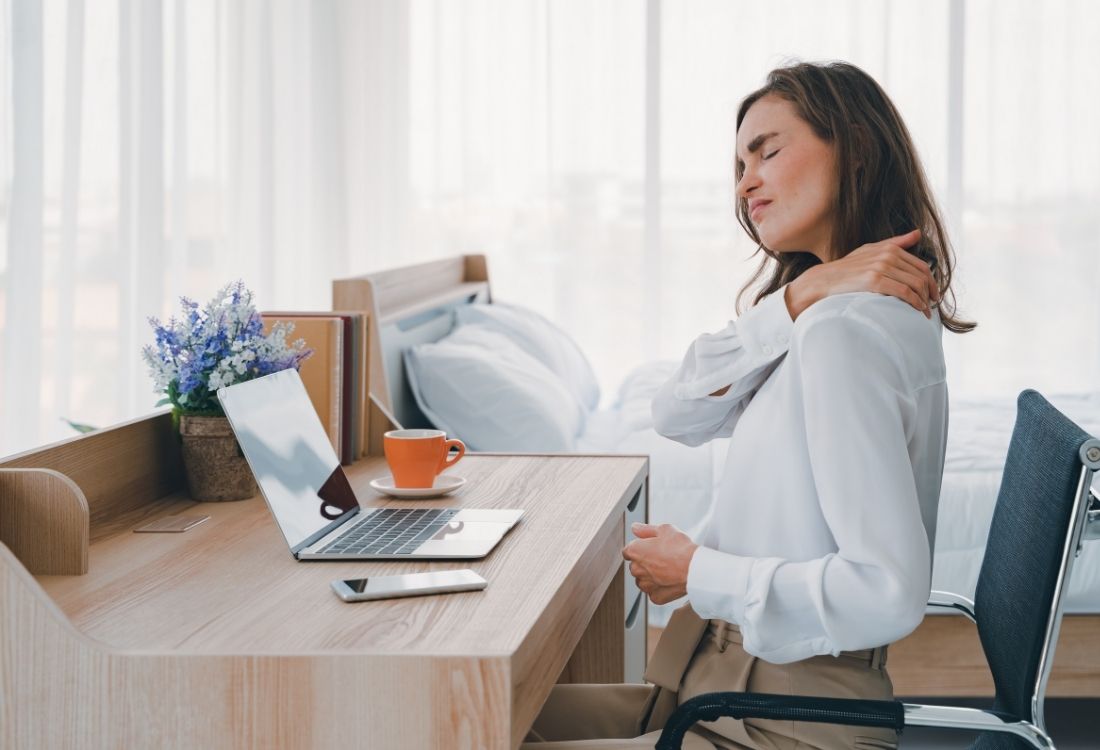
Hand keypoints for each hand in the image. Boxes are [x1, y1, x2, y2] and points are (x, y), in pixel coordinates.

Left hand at [622, 522, 697, 604]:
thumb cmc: (681, 549)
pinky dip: (660, 587)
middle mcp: (636, 569)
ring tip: (667, 569)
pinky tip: (670, 580)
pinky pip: (653, 591)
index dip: (640, 548)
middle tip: (662, 557)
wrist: (695, 569)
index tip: (650, 548)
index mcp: (635, 551)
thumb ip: (646, 529)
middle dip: (645, 562)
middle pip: (635, 566)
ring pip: (643, 580)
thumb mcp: (664, 530)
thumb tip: (635, 528)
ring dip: (651, 576)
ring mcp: (645, 584)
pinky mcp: (655, 596)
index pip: (628, 551)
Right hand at [785, 229, 938, 319]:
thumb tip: (917, 234)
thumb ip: (895, 243)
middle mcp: (888, 255)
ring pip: (915, 285)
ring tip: (923, 313)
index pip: (921, 266)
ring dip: (923, 301)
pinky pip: (904, 292)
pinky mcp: (875, 280)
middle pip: (921, 276)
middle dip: (930, 293)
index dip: (931, 282)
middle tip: (931, 306)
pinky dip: (914, 303)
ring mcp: (881, 267)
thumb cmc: (846, 269)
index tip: (933, 295)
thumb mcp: (869, 251)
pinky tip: (915, 311)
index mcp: (889, 248)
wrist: (823, 281)